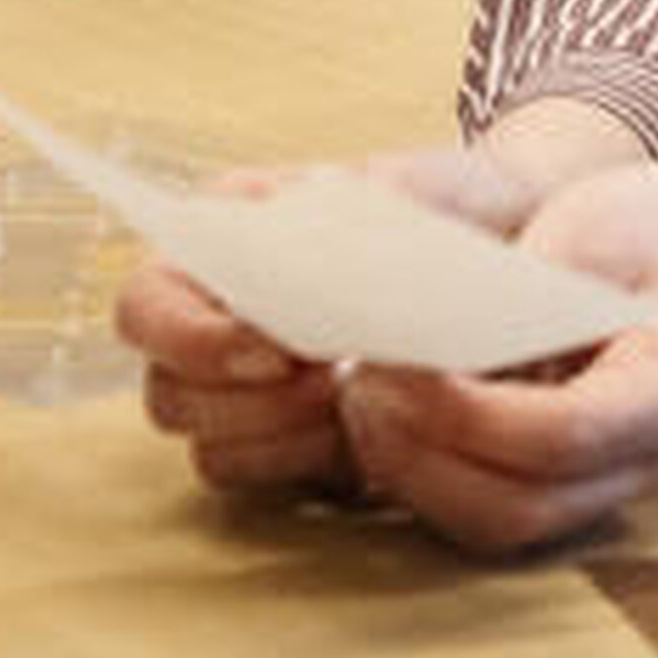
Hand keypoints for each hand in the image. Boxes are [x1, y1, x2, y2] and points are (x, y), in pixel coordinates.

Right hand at [119, 148, 543, 500]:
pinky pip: (264, 475)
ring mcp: (246, 389)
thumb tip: (338, 253)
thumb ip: (373, 202)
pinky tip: (361, 428)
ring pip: (212, 445)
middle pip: (169, 392)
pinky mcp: (291, 438)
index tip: (274, 345)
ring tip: (349, 398)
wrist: (509, 241)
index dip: (191, 337)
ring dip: (278, 434)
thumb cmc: (450, 199)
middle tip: (327, 379)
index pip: (147, 302)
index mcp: (219, 242)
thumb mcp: (417, 181)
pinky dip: (307, 459)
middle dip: (244, 400)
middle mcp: (214, 321)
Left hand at [330, 159, 657, 555]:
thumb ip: (520, 293)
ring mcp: (620, 488)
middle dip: (425, 457)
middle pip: (524, 504)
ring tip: (364, 400)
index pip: (565, 435)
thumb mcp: (590, 230)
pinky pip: (493, 513)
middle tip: (360, 387)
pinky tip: (393, 421)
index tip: (395, 365)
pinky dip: (431, 478)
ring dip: (416, 476)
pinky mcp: (577, 496)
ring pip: (500, 526)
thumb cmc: (645, 228)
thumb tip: (420, 340)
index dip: (467, 414)